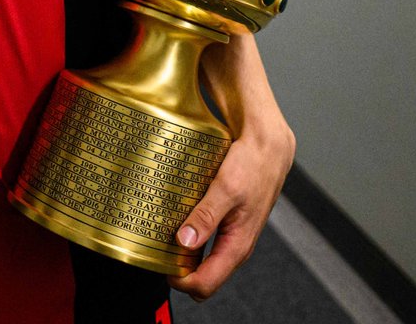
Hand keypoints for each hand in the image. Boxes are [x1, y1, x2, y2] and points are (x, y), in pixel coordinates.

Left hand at [169, 33, 294, 301]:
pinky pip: (201, 224)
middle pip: (201, 268)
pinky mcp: (224, 204)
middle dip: (174, 266)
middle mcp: (233, 237)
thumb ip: (206, 216)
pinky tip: (165, 208)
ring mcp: (229, 221)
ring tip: (149, 230)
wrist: (270, 131)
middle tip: (145, 248)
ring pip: (200, 246)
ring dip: (177, 244)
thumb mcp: (228, 186)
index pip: (207, 283)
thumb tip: (182, 245)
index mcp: (238, 242)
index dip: (180, 284)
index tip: (154, 268)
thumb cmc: (255, 158)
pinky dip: (183, 223)